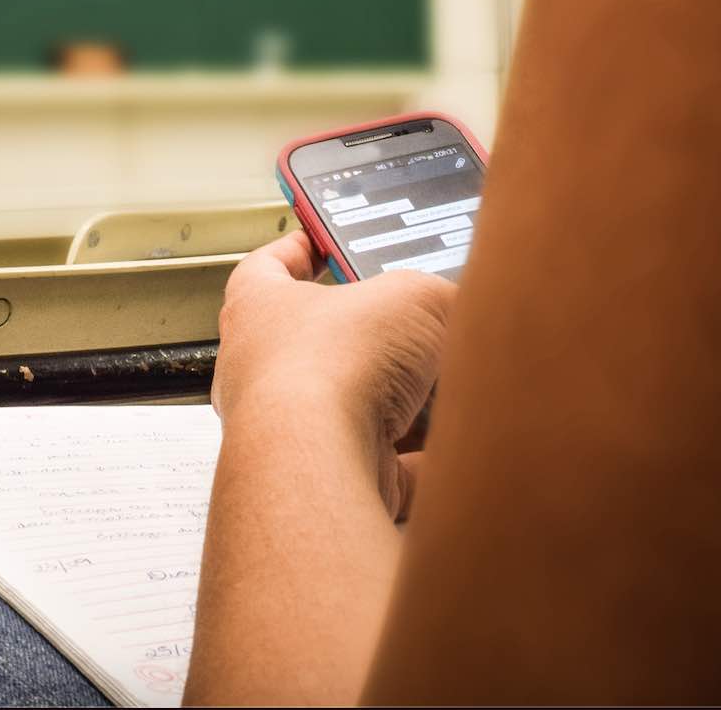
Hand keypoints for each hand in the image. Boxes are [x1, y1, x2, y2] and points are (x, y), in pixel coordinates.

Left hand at [213, 229, 456, 519]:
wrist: (317, 461)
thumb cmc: (327, 368)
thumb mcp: (412, 297)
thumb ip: (438, 295)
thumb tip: (462, 306)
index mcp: (258, 307)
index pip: (269, 266)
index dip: (302, 248)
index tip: (325, 241)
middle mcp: (264, 371)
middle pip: (324, 344)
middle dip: (377, 339)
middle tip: (420, 325)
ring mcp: (291, 431)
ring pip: (356, 410)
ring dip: (404, 403)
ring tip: (448, 386)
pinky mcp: (326, 479)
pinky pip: (383, 469)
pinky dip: (422, 463)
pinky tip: (455, 450)